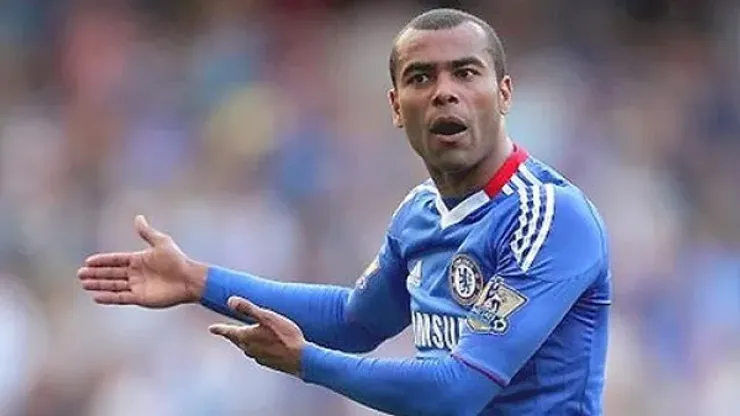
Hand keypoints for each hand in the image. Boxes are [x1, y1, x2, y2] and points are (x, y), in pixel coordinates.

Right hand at [77, 215, 206, 307]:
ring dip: (99, 285)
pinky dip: (108, 297)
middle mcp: (136, 273)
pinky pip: (120, 297)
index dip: (102, 261)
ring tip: (84, 284)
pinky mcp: (140, 298)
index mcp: (139, 260)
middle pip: (111, 273)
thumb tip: (138, 217)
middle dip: (96, 274)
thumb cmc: (177, 260)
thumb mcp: (161, 243)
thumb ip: (147, 232)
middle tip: (80, 274)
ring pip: (113, 285)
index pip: (115, 261)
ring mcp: (137, 286)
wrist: (188, 279)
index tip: (88, 261)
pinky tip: (96, 296)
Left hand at [209, 296, 305, 376]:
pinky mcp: (268, 362)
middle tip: (228, 331)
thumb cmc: (285, 335)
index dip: (220, 329)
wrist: (300, 358)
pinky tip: (265, 345)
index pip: (228, 332)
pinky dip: (258, 347)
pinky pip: (258, 353)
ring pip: (248, 347)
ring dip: (246, 341)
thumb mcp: (267, 317)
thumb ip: (248, 308)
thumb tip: (230, 300)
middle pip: (237, 340)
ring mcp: (259, 357)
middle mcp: (249, 349)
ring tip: (248, 336)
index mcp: (246, 337)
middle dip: (233, 335)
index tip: (211, 329)